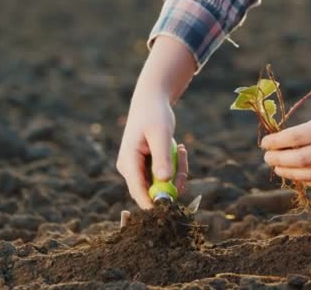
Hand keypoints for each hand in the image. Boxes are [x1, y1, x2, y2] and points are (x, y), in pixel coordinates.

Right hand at [117, 36, 194, 208]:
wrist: (151, 102)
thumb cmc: (154, 114)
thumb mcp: (160, 134)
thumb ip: (161, 157)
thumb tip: (163, 180)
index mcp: (128, 162)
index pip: (138, 191)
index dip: (154, 203)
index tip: (173, 208)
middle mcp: (130, 169)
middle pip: (152, 191)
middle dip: (172, 182)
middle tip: (183, 159)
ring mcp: (138, 170)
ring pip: (162, 185)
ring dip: (176, 171)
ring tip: (181, 149)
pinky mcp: (147, 168)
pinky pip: (165, 178)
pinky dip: (176, 167)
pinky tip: (179, 148)